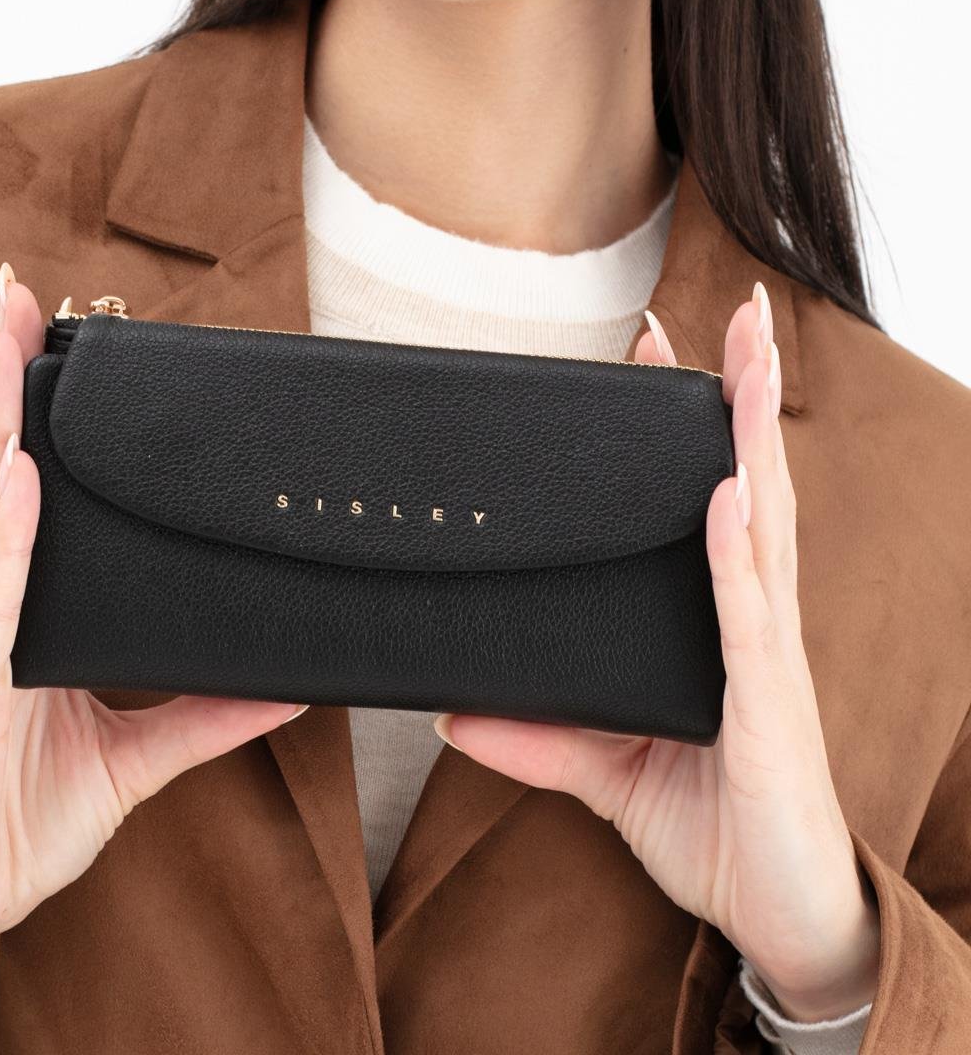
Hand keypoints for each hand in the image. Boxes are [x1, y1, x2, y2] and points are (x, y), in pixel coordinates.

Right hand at [0, 263, 307, 988]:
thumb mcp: (136, 760)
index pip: (25, 487)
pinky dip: (6, 532)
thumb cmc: (22, 821)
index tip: (50, 330)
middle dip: (2, 378)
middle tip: (14, 290)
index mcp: (20, 609)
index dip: (31, 410)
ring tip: (6, 339)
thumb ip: (204, 717)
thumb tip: (287, 685)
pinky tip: (20, 474)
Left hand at [432, 283, 880, 1021]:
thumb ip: (537, 737)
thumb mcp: (607, 775)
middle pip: (751, 481)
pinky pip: (748, 618)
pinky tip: (725, 495)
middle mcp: (751, 622)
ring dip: (752, 438)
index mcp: (720, 622)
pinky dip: (735, 552)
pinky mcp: (768, 709)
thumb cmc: (714, 830)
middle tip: (740, 308)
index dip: (692, 419)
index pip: (711, 496)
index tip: (654, 343)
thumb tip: (452, 711)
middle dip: (743, 391)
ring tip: (745, 360)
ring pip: (764, 525)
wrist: (778, 921)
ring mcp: (766, 659)